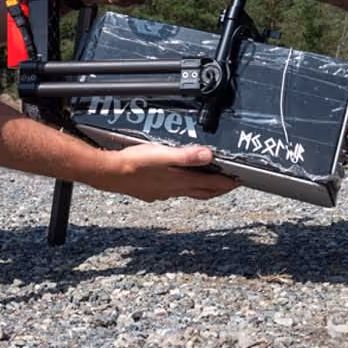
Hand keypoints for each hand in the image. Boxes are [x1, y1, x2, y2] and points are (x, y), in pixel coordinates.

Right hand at [90, 142, 238, 201]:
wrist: (108, 174)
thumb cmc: (133, 164)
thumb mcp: (163, 155)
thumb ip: (187, 156)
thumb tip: (209, 155)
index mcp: (179, 181)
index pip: (210, 184)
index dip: (226, 183)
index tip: (238, 182)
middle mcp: (173, 189)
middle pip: (202, 192)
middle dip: (218, 189)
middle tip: (229, 186)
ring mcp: (161, 192)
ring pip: (188, 193)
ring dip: (201, 189)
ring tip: (208, 184)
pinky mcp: (151, 191)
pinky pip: (173, 191)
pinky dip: (182, 187)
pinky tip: (176, 183)